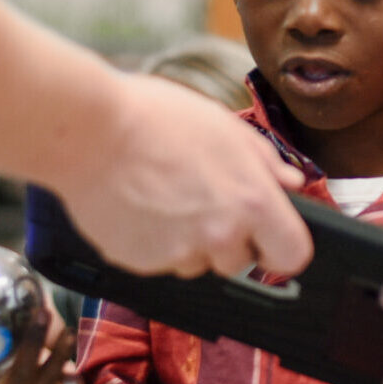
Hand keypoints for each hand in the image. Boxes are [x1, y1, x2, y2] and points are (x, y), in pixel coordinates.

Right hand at [61, 74, 309, 278]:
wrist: (90, 133)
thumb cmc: (157, 119)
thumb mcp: (226, 127)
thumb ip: (266, 161)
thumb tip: (290, 183)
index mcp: (252, 202)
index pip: (292, 255)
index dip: (283, 247)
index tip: (270, 239)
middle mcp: (220, 235)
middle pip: (239, 261)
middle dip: (228, 239)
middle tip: (202, 200)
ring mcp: (179, 254)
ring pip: (196, 262)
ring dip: (188, 241)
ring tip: (165, 196)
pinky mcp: (141, 264)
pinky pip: (159, 261)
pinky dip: (154, 242)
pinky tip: (141, 206)